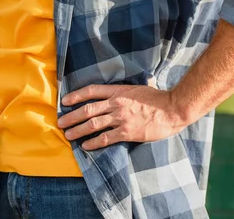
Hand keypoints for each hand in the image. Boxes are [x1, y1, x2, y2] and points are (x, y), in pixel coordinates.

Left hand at [57, 84, 187, 149]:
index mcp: (117, 91)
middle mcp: (116, 103)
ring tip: (68, 135)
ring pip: (92, 125)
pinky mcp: (127, 132)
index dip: (75, 96)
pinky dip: (93, 142)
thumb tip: (115, 92)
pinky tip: (85, 145)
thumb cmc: (157, 98)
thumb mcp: (136, 88)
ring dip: (78, 130)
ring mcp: (120, 118)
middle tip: (60, 122)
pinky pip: (105, 138)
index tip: (64, 101)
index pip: (91, 91)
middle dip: (71, 117)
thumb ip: (123, 91)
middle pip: (87, 110)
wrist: (172, 109)